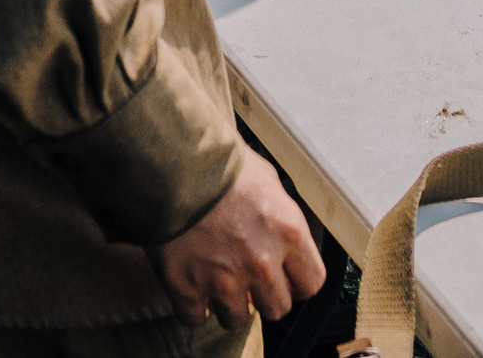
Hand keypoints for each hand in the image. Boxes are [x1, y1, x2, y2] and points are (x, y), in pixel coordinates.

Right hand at [149, 144, 324, 327]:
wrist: (171, 163)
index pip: (311, 283)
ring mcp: (223, 280)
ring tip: (218, 283)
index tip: (286, 279)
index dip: (297, 282)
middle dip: (264, 296)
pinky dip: (192, 308)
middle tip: (250, 280)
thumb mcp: (267, 179)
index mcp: (288, 233)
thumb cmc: (220, 163)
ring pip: (237, 319)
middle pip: (277, 309)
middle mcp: (261, 263)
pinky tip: (192, 290)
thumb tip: (283, 233)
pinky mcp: (186, 287)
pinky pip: (194, 319)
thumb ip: (280, 214)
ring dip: (229, 304)